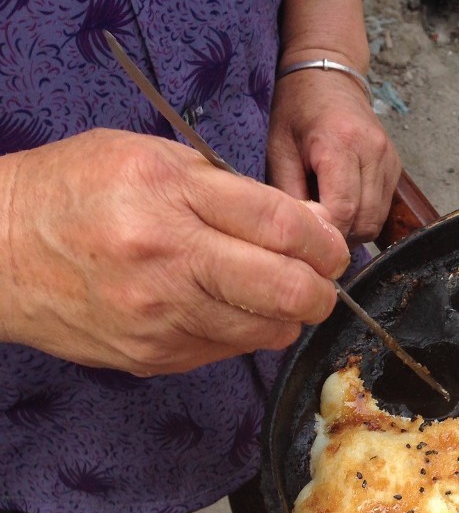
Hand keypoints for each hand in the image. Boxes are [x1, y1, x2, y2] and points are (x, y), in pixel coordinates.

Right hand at [0, 128, 349, 374]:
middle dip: (322, 288)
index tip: (332, 245)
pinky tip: (221, 306)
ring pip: (266, 330)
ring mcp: (160, 315)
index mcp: (169, 195)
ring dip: (286, 314)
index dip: (326, 240)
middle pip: (288, 289)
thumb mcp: (148, 157)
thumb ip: (227, 187)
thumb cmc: (71, 192)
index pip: (284, 226)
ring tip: (271, 292)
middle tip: (320, 279)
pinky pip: (228, 350)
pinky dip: (242, 331)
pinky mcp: (153, 355)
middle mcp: (168, 259)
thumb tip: (302, 223)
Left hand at [267, 62, 400, 242]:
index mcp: (342, 143)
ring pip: (376, 221)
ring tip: (325, 218)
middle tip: (311, 234)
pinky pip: (382, 209)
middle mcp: (374, 152)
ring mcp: (390, 161)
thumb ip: (288, 193)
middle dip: (338, 236)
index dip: (325, 234)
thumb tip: (297, 235)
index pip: (343, 210)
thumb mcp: (278, 148)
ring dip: (351, 230)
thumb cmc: (296, 108)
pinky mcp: (396, 168)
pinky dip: (362, 216)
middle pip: (364, 221)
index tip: (303, 241)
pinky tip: (341, 205)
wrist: (329, 76)